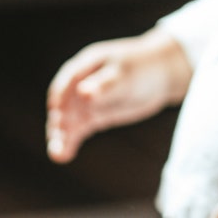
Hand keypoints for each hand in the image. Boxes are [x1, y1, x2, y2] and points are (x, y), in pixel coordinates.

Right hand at [46, 27, 191, 161]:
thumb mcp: (126, 75)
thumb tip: (82, 93)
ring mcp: (89, 99)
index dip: (60, 97)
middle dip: (58, 121)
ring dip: (61, 135)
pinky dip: (71, 140)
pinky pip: (80, 128)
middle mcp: (84, 81)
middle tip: (56, 141)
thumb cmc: (143, 67)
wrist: (161, 73)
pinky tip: (65, 154)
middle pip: (65, 102)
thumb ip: (104, 85)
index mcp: (88, 64)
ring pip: (70, 118)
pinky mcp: (97, 114)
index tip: (56, 113)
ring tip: (58, 154)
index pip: (68, 81)